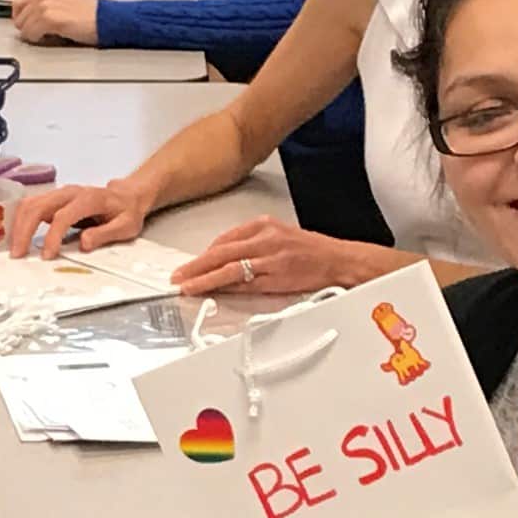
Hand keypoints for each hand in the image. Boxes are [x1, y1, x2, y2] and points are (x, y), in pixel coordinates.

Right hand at [1, 178, 145, 257]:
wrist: (126, 196)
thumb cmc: (126, 212)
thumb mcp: (126, 226)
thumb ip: (105, 234)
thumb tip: (84, 243)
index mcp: (88, 199)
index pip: (63, 216)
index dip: (53, 236)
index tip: (47, 256)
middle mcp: (69, 193)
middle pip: (38, 206)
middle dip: (25, 230)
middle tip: (18, 254)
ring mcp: (59, 194)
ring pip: (30, 204)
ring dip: (18, 225)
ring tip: (15, 249)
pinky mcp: (53, 200)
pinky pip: (30, 206)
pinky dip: (19, 221)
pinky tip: (16, 237)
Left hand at [8, 0, 98, 47]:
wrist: (104, 18)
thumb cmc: (88, 15)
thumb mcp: (62, 5)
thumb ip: (45, 7)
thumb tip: (30, 19)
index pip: (18, 3)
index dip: (20, 17)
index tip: (26, 26)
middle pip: (18, 16)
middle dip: (25, 27)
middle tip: (36, 34)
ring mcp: (46, 6)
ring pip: (23, 25)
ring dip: (31, 34)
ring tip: (44, 36)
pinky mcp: (50, 18)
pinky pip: (31, 32)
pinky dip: (36, 38)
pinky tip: (47, 38)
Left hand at [168, 218, 399, 300]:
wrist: (339, 260)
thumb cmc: (311, 252)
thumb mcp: (280, 236)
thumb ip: (253, 245)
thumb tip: (225, 259)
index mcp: (264, 225)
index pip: (225, 239)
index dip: (204, 254)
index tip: (189, 265)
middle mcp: (266, 239)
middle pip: (221, 252)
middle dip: (196, 265)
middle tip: (178, 276)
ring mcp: (271, 258)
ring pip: (230, 268)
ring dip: (204, 278)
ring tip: (187, 286)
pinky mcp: (278, 277)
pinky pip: (247, 283)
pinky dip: (227, 288)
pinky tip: (214, 292)